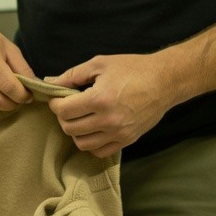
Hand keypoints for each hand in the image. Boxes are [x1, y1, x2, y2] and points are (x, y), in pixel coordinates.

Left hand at [45, 53, 177, 156]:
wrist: (165, 81)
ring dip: (76, 132)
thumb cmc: (133, 68)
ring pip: (82, 144)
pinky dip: (91, 144)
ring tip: (81, 118)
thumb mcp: (100, 64)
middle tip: (69, 107)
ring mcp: (119, 133)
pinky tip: (93, 130)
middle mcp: (108, 120)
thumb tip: (50, 82)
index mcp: (99, 99)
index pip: (63, 111)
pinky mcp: (127, 140)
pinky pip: (100, 152)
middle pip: (69, 128)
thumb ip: (72, 74)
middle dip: (63, 117)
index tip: (58, 98)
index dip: (55, 103)